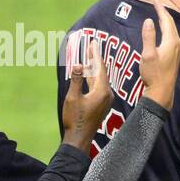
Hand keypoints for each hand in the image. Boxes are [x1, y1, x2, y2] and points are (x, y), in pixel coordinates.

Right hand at [61, 32, 113, 151]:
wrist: (80, 137)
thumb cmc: (75, 119)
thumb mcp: (72, 98)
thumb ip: (75, 80)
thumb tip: (77, 64)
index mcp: (102, 92)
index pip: (100, 68)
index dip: (96, 55)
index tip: (93, 43)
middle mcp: (107, 94)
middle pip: (101, 72)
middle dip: (95, 58)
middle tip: (91, 44)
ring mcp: (105, 100)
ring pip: (99, 79)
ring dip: (93, 67)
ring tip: (88, 55)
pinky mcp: (101, 104)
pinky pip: (98, 86)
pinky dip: (92, 77)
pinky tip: (88, 72)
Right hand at [138, 1, 179, 110]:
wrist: (162, 91)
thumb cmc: (153, 74)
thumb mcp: (147, 54)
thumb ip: (148, 36)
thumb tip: (148, 20)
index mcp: (171, 42)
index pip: (166, 20)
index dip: (160, 9)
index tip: (155, 0)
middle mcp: (177, 44)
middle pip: (171, 24)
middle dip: (164, 12)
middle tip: (157, 3)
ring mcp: (178, 50)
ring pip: (173, 30)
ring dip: (166, 20)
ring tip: (159, 12)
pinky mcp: (175, 55)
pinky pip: (172, 36)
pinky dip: (167, 28)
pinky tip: (163, 29)